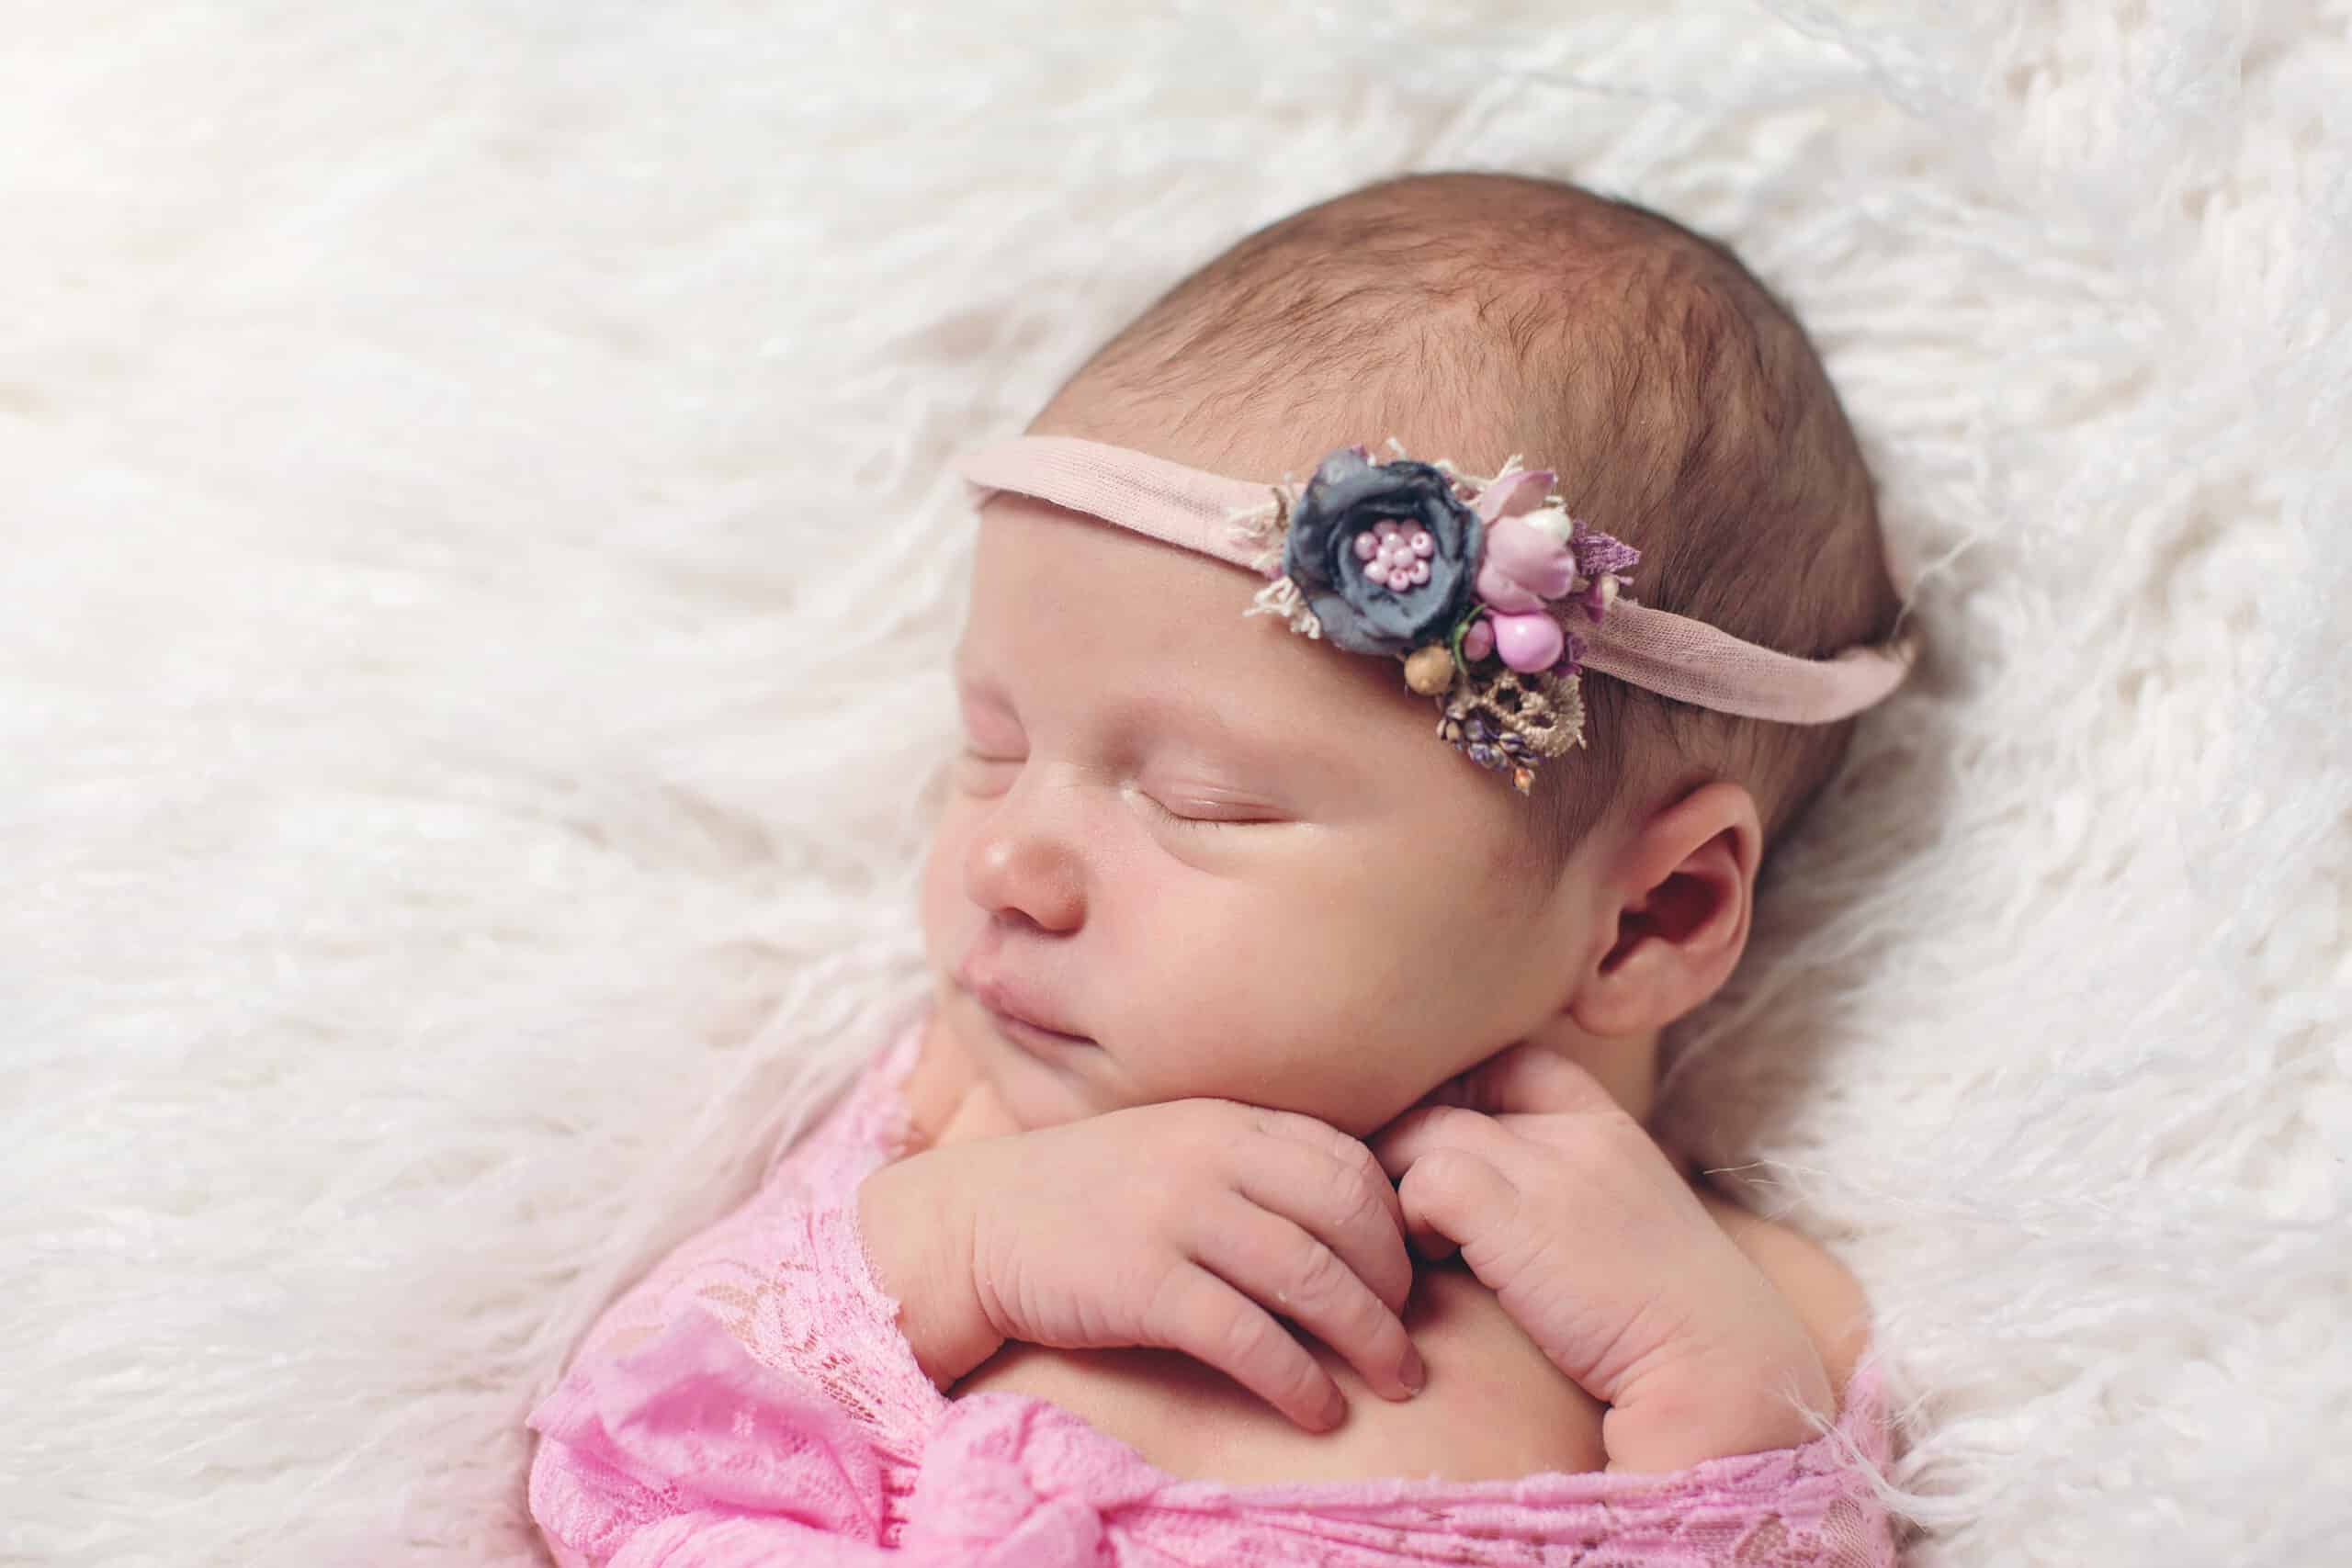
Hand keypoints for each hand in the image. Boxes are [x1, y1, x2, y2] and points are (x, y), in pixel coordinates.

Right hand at [858, 1098, 1422, 1432]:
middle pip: (1346, 1214)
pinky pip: (1247, 1336)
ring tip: (1395, 1380)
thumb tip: (1350, 1213)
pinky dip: (1298, 1379)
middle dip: (1396, 1282)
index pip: (1347, 1159)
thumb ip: (1249, 1163)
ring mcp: (1175, 1216)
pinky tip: (1319, 1410)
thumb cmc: (1085, 1197)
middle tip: (1410, 1336)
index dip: (1394, 1219)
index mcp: (1224, 1120)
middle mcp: (1209, 1157)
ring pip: (1310, 1276)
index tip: (1409, 1270)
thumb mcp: (1172, 1149)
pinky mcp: (1143, 1284)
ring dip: (1367, 1337)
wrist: (973, 1223)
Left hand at [1371, 1045, 1832, 1471]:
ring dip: (1398, 1181)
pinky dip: (1410, 1219)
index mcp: (1612, 1131)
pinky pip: (1425, 1181)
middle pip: (1454, 1094)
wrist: (1722, 1372)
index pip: (1514, 1064)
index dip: (1462, 1097)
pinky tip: (1430, 1261)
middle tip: (1396, 1196)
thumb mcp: (1626, 1232)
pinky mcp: (1517, 1217)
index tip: (1444, 1153)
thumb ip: (1570, 1197)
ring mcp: (1550, 1170)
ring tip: (1412, 1237)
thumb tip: (1487, 1204)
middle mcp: (1579, 1135)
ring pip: (1426, 1130)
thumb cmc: (1669, 1325)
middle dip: (1410, 1138)